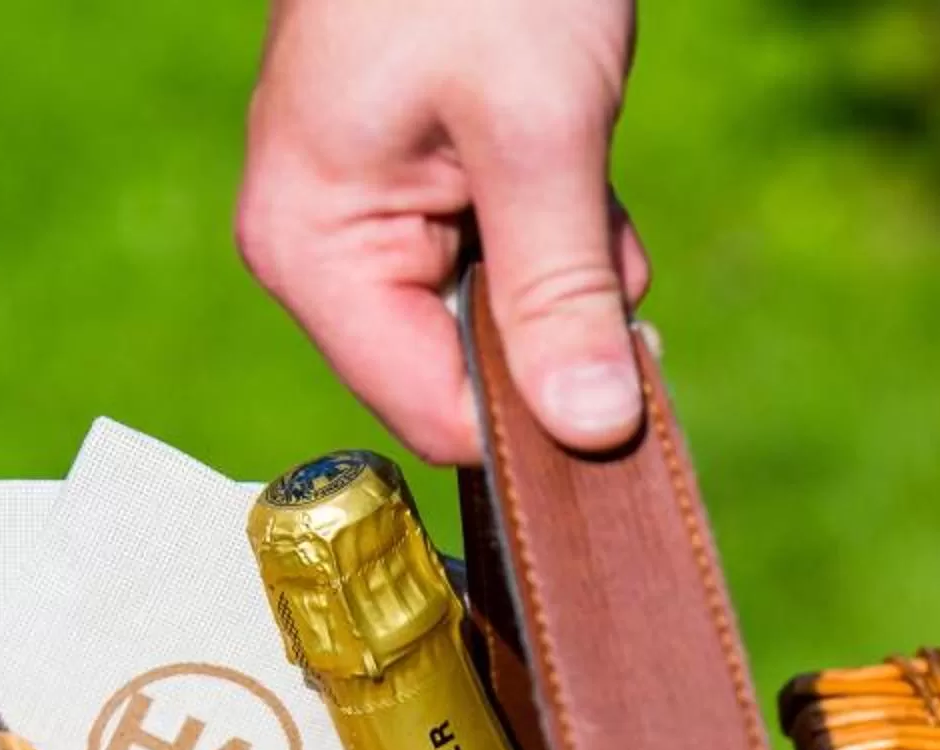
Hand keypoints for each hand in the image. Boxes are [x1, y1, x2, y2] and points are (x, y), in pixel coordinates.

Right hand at [240, 0, 647, 463]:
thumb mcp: (541, 127)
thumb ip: (562, 289)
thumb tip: (593, 431)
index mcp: (313, 249)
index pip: (434, 415)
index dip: (537, 418)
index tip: (626, 370)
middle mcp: (325, 251)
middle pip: (465, 376)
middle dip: (559, 323)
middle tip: (595, 216)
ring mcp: (373, 218)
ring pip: (500, 320)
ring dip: (572, 267)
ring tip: (575, 156)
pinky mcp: (424, 189)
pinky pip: (508, 260)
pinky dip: (563, 226)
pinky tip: (572, 151)